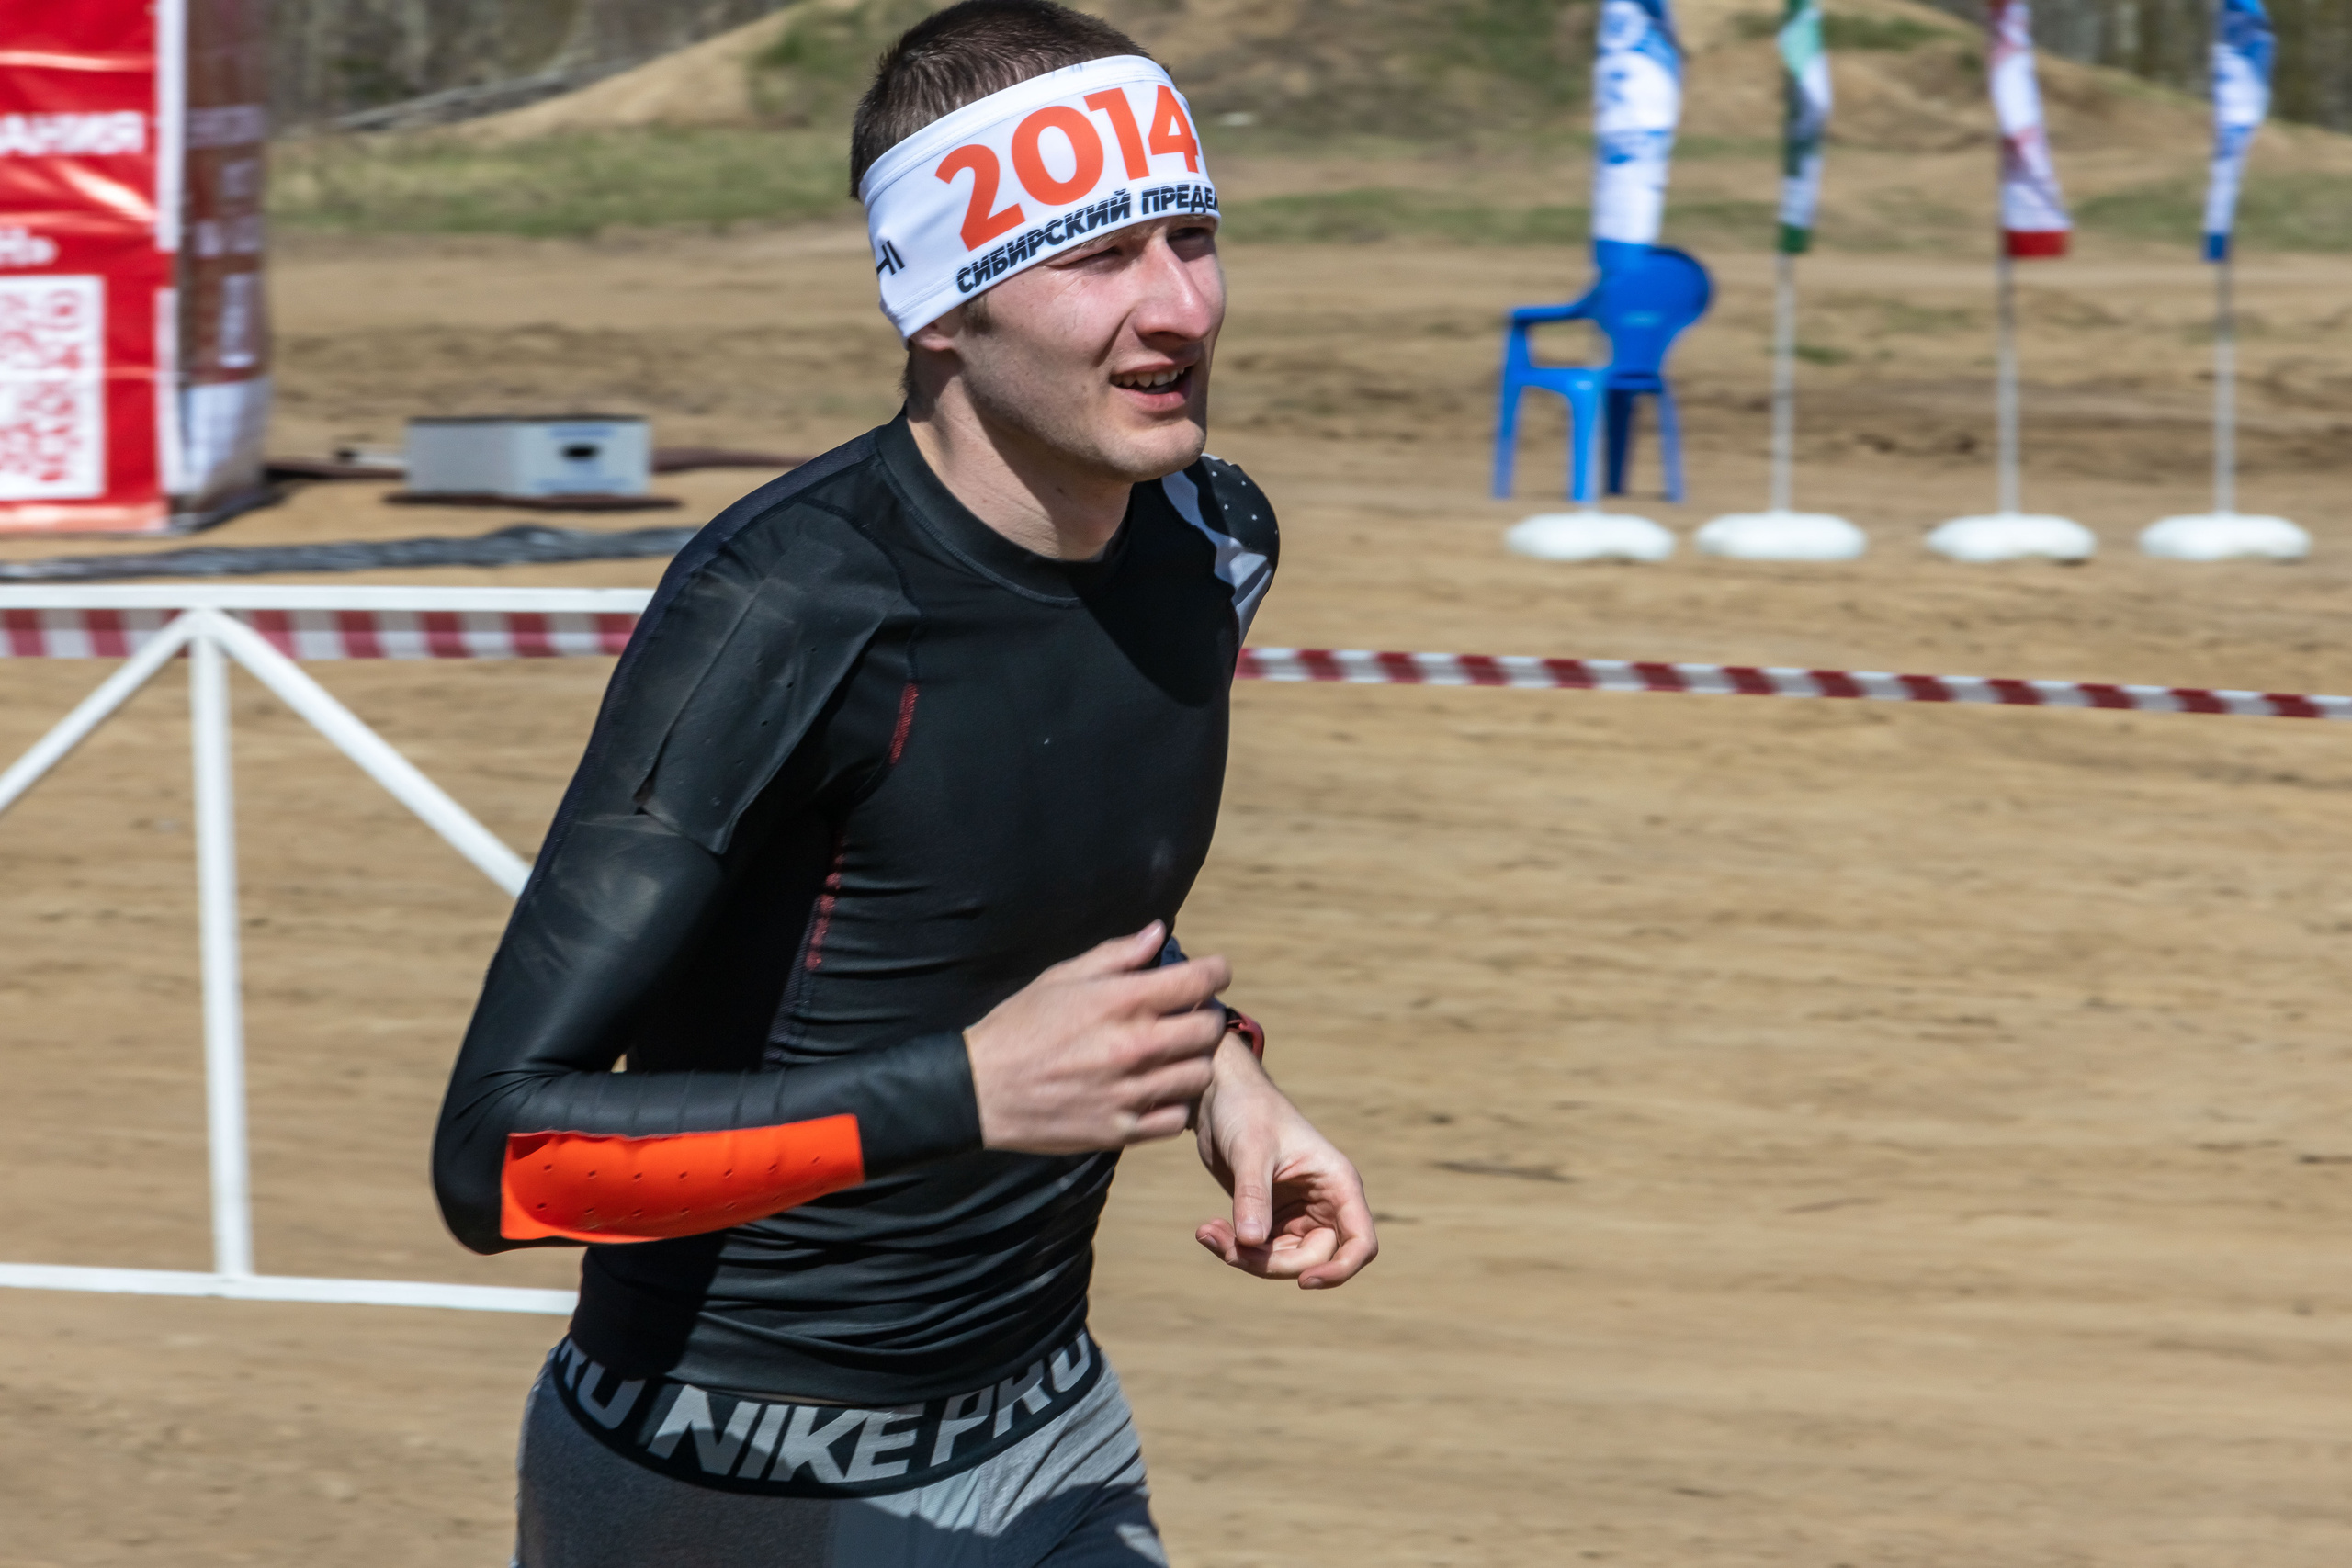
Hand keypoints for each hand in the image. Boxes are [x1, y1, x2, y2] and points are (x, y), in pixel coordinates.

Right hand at [965, 923, 1230, 1154]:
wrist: (979, 1090)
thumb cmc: (1020, 1026)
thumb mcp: (1063, 977)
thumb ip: (1117, 955)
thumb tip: (1158, 933)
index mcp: (1121, 1001)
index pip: (1200, 980)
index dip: (1216, 972)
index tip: (1213, 974)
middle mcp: (1134, 1046)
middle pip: (1209, 1029)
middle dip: (1206, 1015)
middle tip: (1190, 1015)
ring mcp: (1130, 1092)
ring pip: (1200, 1074)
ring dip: (1193, 1060)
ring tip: (1174, 1054)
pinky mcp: (1121, 1129)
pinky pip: (1175, 1118)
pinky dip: (1173, 1103)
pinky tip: (1155, 1089)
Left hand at [1193, 1037, 1377, 1288]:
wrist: (1219, 1094)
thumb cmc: (1247, 1109)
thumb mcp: (1251, 1151)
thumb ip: (1253, 1196)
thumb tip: (1252, 1243)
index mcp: (1337, 1184)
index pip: (1360, 1243)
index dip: (1340, 1270)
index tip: (1304, 1281)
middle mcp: (1324, 1203)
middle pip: (1313, 1260)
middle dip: (1271, 1263)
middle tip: (1229, 1247)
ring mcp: (1296, 1212)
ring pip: (1283, 1261)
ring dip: (1245, 1257)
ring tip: (1208, 1233)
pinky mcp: (1269, 1216)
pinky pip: (1260, 1250)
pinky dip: (1235, 1247)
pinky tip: (1208, 1230)